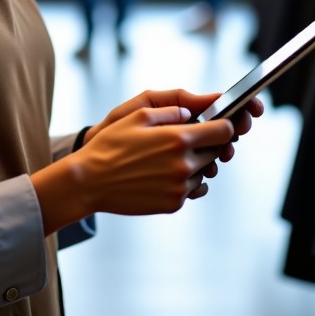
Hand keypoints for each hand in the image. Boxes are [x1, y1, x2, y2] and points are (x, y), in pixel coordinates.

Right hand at [32, 91, 263, 233]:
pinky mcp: (174, 204)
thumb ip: (170, 111)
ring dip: (195, 163)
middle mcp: (184, 165)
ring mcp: (180, 188)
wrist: (90, 181)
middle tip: (185, 139)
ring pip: (205, 172)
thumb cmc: (111, 145)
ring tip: (168, 158)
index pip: (224, 131)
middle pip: (217, 152)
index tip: (217, 123)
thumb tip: (191, 113)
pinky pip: (192, 190)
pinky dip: (184, 181)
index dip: (223, 124)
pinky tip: (163, 174)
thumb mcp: (137, 115)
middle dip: (207, 143)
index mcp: (178, 139)